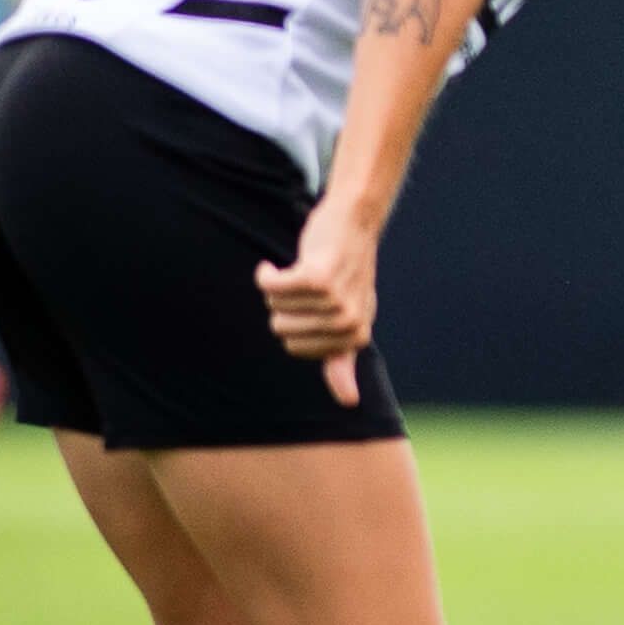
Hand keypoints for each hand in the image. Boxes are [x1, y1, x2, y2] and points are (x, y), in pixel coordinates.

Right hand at [257, 198, 380, 405]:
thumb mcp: (349, 317)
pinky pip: (272, 288)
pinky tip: (273, 266)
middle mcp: (349, 322)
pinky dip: (267, 275)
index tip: (313, 303)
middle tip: (306, 283)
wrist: (353, 222)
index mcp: (356, 336)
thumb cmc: (347, 272)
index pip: (296, 348)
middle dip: (284, 306)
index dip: (293, 323)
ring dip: (278, 287)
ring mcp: (336, 301)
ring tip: (299, 271)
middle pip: (283, 330)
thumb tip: (349, 402)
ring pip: (276, 307)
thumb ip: (341, 358)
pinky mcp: (318, 279)